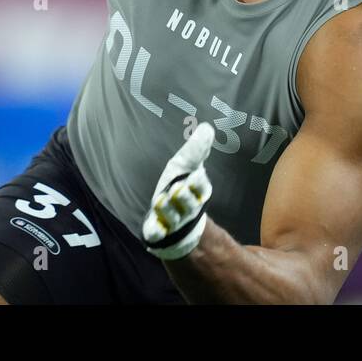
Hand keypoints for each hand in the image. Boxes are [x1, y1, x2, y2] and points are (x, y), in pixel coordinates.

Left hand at [142, 122, 214, 259]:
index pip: (200, 188)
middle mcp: (187, 208)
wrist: (174, 221)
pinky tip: (154, 228)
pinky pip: (159, 233)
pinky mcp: (159, 231)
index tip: (196, 175)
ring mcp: (173, 221)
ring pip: (172, 216)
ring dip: (168, 209)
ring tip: (162, 201)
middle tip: (179, 189)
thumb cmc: (180, 187)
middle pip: (188, 202)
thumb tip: (207, 128)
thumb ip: (196, 150)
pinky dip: (157, 231)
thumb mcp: (186, 167)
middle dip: (184, 196)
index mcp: (196, 192)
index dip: (198, 183)